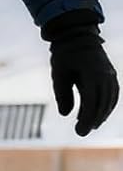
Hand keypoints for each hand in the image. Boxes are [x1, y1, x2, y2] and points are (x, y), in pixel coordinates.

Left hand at [44, 12, 118, 136]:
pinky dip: (107, 106)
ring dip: (101, 114)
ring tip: (90, 126)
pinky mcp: (110, 75)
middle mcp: (105, 76)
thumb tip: (66, 114)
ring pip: (110, 100)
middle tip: (82, 133)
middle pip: (103, 104)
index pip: (92, 102)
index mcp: (92, 75)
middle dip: (93, 120)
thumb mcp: (59, 74)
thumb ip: (63, 95)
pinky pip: (112, 94)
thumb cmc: (65, 55)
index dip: (87, 119)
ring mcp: (110, 75)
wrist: (78, 37)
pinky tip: (98, 115)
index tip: (79, 132)